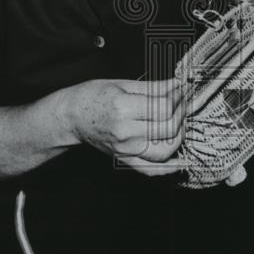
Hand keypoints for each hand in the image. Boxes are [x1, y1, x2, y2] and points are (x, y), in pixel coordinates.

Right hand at [67, 77, 185, 176]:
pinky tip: (179, 160)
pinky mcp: (124, 159)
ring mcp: (124, 149)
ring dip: (178, 137)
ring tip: (179, 123)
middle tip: (182, 103)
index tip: (180, 90)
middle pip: (167, 129)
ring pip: (164, 151)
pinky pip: (150, 169)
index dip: (178, 98)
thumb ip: (154, 87)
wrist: (71, 117)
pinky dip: (168, 168)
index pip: (163, 108)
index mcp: (123, 108)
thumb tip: (178, 84)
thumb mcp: (123, 85)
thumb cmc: (92, 97)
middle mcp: (124, 132)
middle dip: (181, 114)